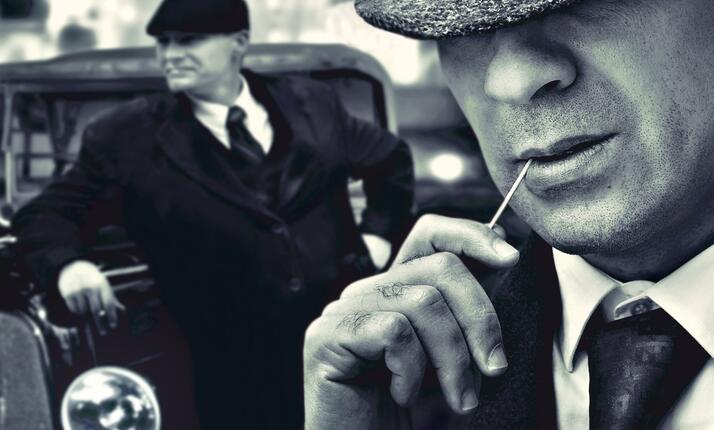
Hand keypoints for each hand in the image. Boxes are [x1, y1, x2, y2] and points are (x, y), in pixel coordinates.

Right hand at [58, 260, 124, 333]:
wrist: (75, 267)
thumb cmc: (93, 281)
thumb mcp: (104, 286)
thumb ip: (111, 299)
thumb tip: (122, 311)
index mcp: (102, 285)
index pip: (108, 303)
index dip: (111, 315)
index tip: (113, 326)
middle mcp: (90, 288)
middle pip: (96, 310)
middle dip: (100, 323)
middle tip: (104, 332)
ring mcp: (78, 290)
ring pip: (83, 311)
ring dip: (86, 315)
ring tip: (87, 311)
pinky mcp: (68, 293)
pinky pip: (74, 309)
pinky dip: (77, 311)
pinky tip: (79, 304)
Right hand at [304, 214, 519, 429]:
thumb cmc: (408, 411)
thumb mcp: (448, 355)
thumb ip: (464, 312)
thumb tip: (503, 254)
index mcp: (394, 289)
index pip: (429, 234)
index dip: (471, 235)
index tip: (509, 260)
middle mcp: (366, 291)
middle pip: (440, 269)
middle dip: (480, 319)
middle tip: (496, 369)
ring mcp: (341, 311)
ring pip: (422, 302)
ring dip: (454, 359)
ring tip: (460, 399)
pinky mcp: (325, 337)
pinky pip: (393, 332)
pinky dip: (412, 371)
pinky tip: (403, 395)